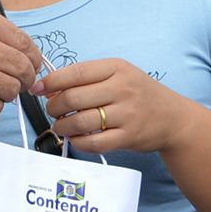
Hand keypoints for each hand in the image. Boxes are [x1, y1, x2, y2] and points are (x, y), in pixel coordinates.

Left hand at [27, 57, 191, 154]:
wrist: (173, 118)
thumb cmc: (139, 94)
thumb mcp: (118, 75)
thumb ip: (87, 79)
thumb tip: (49, 88)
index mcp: (117, 68)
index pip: (75, 72)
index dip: (51, 82)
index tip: (37, 89)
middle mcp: (122, 89)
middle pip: (73, 98)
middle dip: (54, 106)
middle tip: (52, 110)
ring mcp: (127, 114)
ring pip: (80, 122)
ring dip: (62, 126)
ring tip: (61, 125)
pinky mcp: (128, 137)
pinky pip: (93, 143)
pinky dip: (78, 142)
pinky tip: (75, 138)